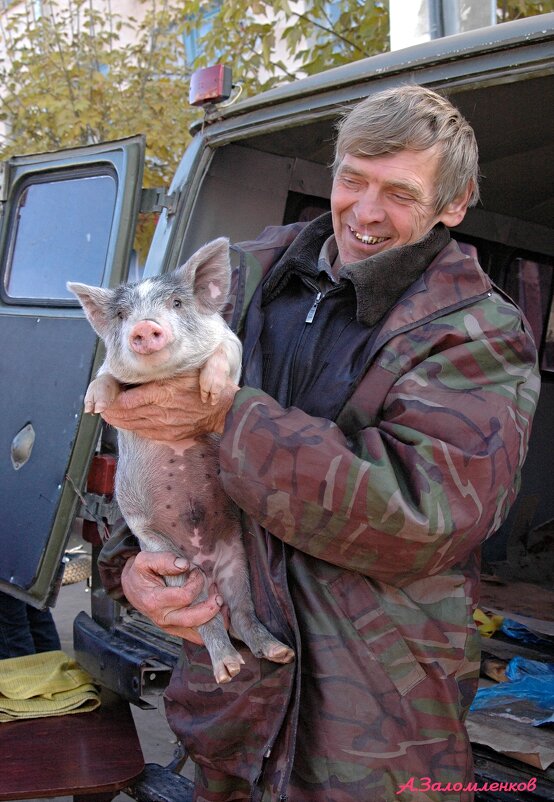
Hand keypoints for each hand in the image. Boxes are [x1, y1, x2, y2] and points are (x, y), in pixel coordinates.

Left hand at [101, 371, 238, 441]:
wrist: (222, 409)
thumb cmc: (202, 384)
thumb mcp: (181, 370)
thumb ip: (159, 371)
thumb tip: (137, 372)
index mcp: (162, 392)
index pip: (127, 400)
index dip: (112, 400)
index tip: (105, 396)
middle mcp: (161, 412)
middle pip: (126, 414)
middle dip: (110, 411)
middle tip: (100, 407)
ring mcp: (165, 426)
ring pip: (132, 425)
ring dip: (118, 421)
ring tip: (108, 415)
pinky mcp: (168, 435)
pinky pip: (144, 433)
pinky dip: (132, 427)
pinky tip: (126, 422)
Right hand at [121, 551, 226, 644]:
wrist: (132, 588)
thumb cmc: (140, 573)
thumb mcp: (144, 560)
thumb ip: (164, 560)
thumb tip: (184, 564)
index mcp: (154, 600)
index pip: (184, 596)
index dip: (195, 583)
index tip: (196, 571)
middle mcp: (162, 618)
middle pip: (192, 619)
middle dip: (210, 608)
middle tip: (218, 595)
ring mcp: (170, 627)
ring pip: (197, 633)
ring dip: (214, 620)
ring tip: (220, 603)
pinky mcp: (176, 630)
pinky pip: (197, 636)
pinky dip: (212, 627)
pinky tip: (220, 613)